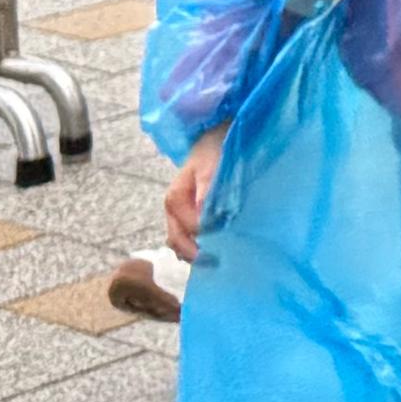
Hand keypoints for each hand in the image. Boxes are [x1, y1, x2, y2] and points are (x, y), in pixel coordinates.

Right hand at [161, 125, 218, 261]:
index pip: (189, 230)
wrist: (213, 138)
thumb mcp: (211, 167)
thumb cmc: (213, 151)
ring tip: (218, 260)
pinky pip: (185, 238)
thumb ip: (207, 190)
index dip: (207, 239)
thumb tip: (204, 217)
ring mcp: (176, 214)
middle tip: (220, 263)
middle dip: (196, 254)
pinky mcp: (185, 215)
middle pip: (178, 242)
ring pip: (179, 243)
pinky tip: (212, 251)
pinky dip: (195, 247)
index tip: (228, 244)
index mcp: (175, 199)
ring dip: (195, 253)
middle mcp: (172, 210)